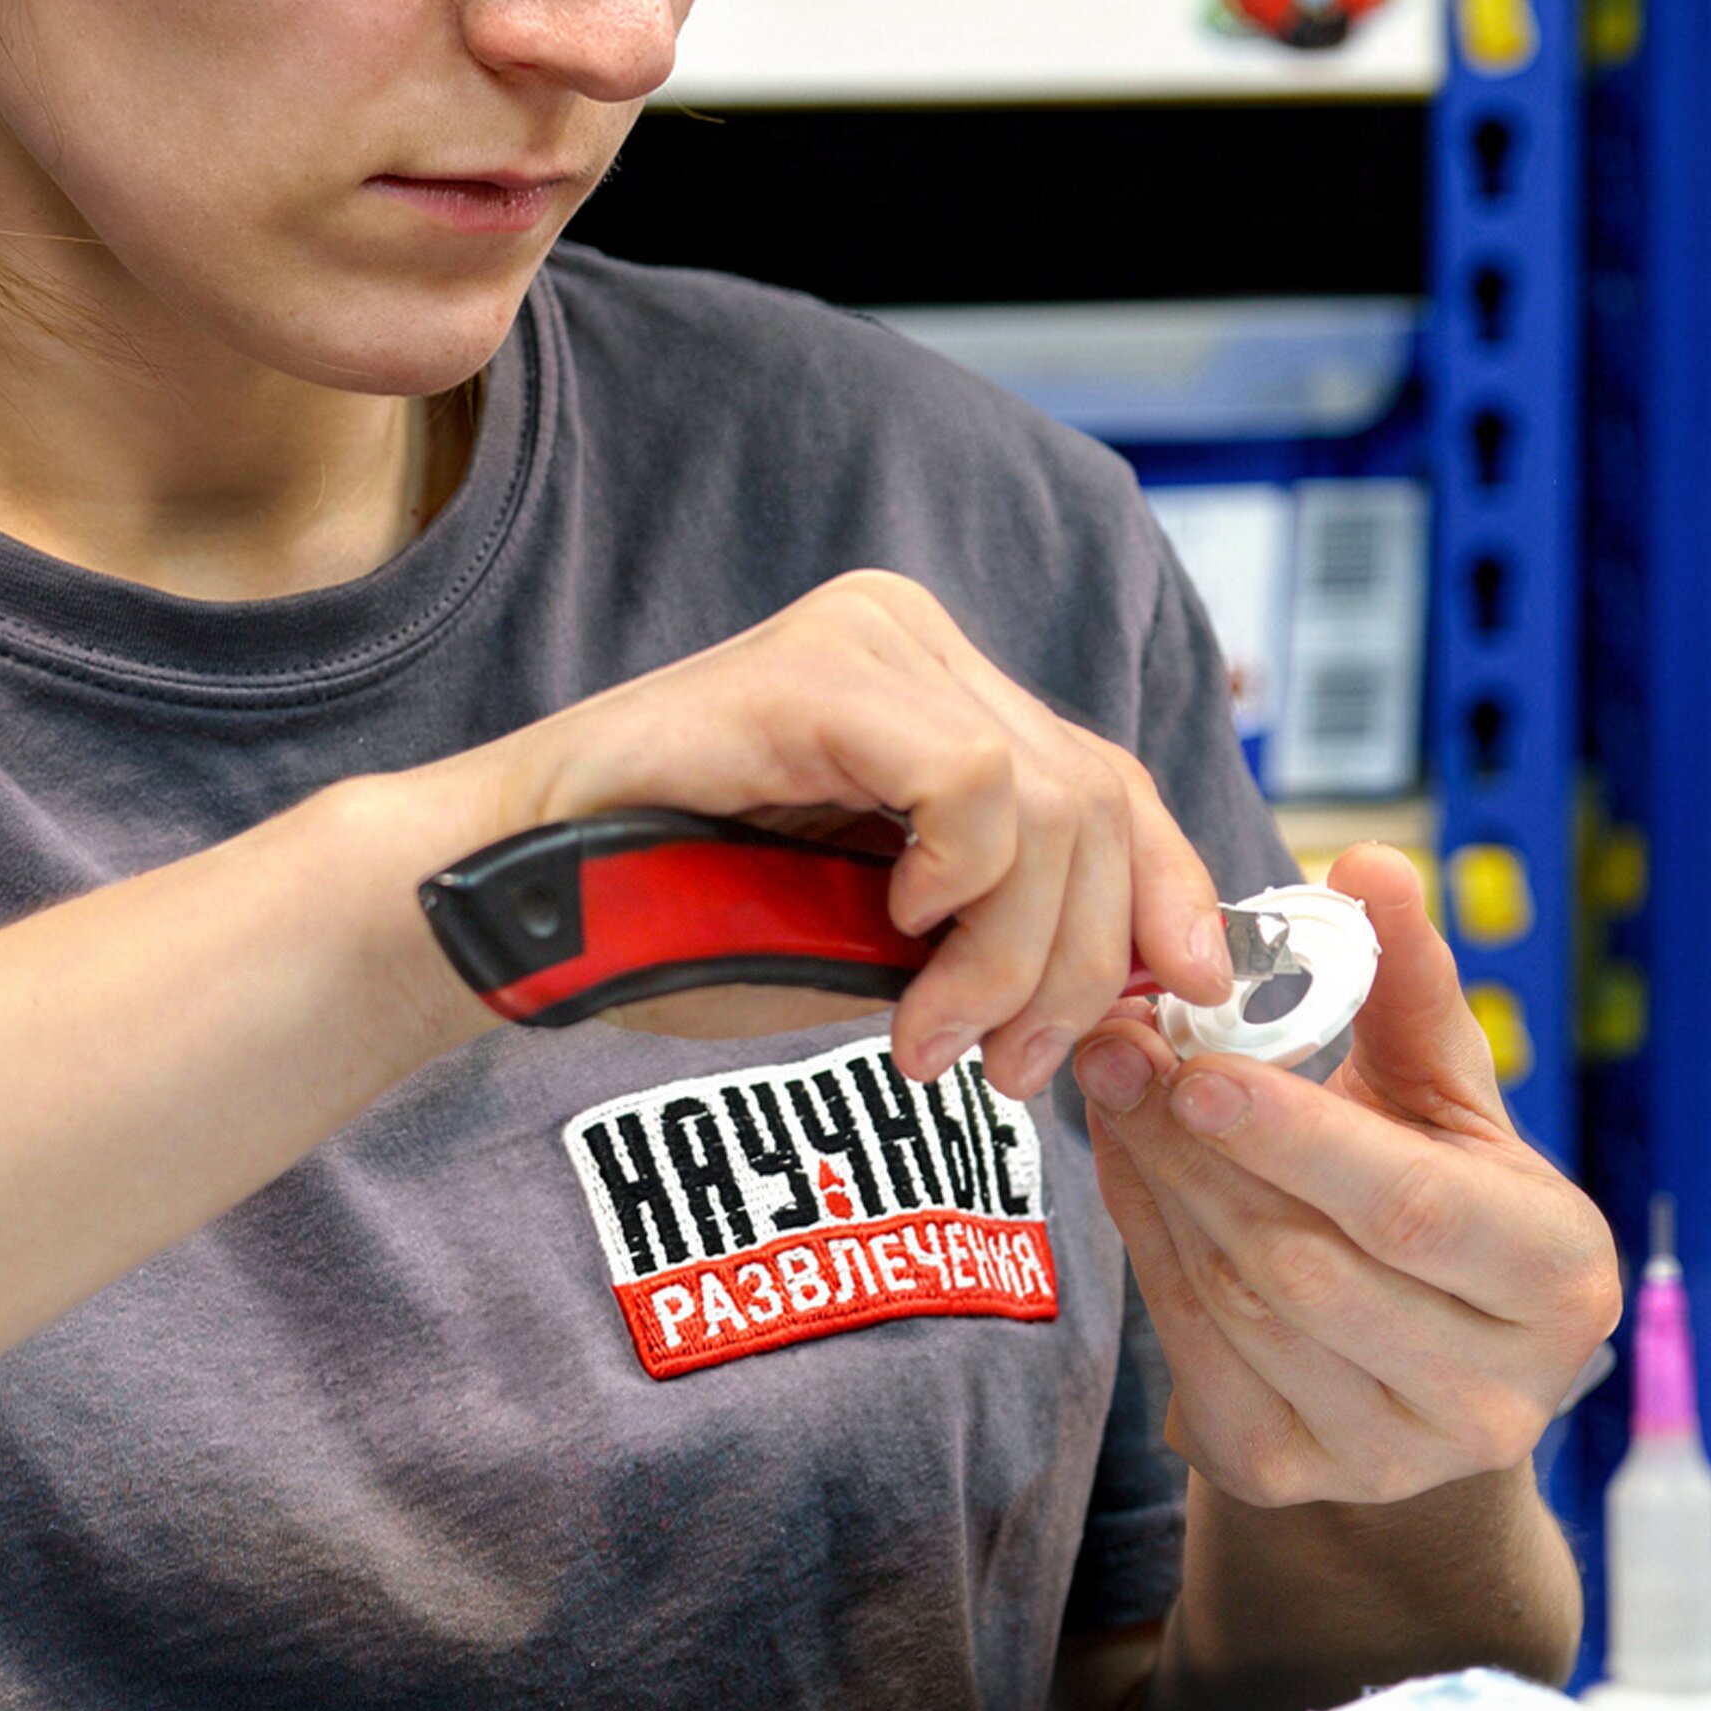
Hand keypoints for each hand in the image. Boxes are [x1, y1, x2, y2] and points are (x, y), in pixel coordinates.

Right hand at [424, 570, 1230, 1098]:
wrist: (525, 918)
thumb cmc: (684, 928)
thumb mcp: (888, 945)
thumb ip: (1003, 935)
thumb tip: (1156, 973)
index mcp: (937, 693)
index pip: (1111, 782)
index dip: (1170, 892)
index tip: (1185, 995)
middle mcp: (916, 640)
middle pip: (1098, 801)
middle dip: (1076, 964)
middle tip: (1005, 1070)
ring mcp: (871, 640)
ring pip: (1054, 800)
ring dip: (1014, 954)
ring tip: (931, 1036)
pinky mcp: (820, 668)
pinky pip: (974, 777)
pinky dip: (962, 877)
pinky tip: (894, 921)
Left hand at [1063, 845, 1617, 1506]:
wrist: (1424, 1360)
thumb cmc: (1440, 1193)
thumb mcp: (1448, 1096)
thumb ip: (1411, 984)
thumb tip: (1370, 862)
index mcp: (1556, 1280)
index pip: (1409, 1209)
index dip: (1298, 1140)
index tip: (1198, 1067)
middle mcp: (1491, 1394)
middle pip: (1305, 1263)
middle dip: (1195, 1149)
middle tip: (1118, 1045)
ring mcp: (1388, 1454)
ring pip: (1237, 1308)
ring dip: (1159, 1187)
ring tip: (1117, 1088)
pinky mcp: (1289, 1474)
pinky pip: (1191, 1353)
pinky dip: (1148, 1249)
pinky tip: (1131, 1170)